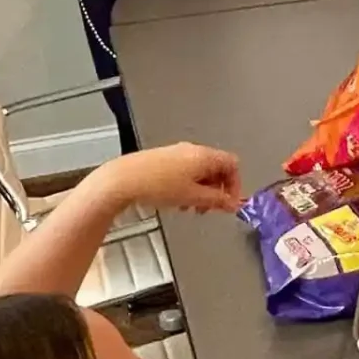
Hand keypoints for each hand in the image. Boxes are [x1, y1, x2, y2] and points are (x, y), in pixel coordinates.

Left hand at [98, 143, 243, 215]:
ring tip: (190, 206)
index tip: (228, 203)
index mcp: (204, 155)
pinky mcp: (163, 159)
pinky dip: (187, 185)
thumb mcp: (193, 197)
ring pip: (199, 171)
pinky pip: (184, 170)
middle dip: (216, 189)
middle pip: (216, 168)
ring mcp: (177, 153)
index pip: (232, 165)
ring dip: (201, 190)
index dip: (235, 185)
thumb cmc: (157, 185)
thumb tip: (232, 203)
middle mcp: (192, 150)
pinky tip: (176, 199)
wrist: (124, 180)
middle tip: (209, 207)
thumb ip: (217, 200)